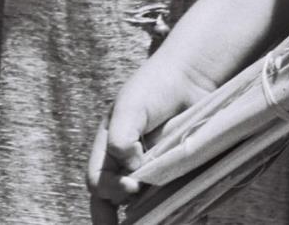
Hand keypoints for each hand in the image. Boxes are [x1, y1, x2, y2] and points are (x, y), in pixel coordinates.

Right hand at [87, 61, 212, 222]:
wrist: (191, 78)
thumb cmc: (155, 85)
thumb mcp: (130, 105)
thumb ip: (121, 135)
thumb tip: (129, 167)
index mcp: (108, 147)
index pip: (97, 180)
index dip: (110, 188)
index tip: (132, 185)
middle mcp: (125, 163)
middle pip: (109, 199)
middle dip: (111, 216)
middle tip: (125, 222)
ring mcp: (150, 171)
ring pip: (137, 204)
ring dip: (140, 214)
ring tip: (151, 220)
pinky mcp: (173, 175)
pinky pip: (164, 198)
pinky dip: (164, 208)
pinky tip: (171, 214)